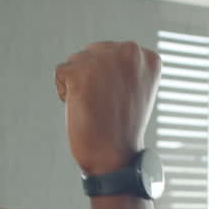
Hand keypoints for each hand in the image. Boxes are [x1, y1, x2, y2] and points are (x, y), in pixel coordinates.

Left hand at [54, 41, 160, 173]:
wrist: (114, 157)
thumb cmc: (122, 128)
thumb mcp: (134, 89)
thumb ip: (122, 67)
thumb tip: (100, 56)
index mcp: (147, 58)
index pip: (113, 53)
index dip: (109, 80)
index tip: (120, 101)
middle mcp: (129, 52)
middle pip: (92, 53)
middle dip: (92, 79)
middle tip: (106, 106)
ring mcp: (104, 60)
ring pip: (75, 62)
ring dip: (79, 85)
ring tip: (96, 107)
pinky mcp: (80, 71)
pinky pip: (61, 73)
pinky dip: (65, 93)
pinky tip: (83, 108)